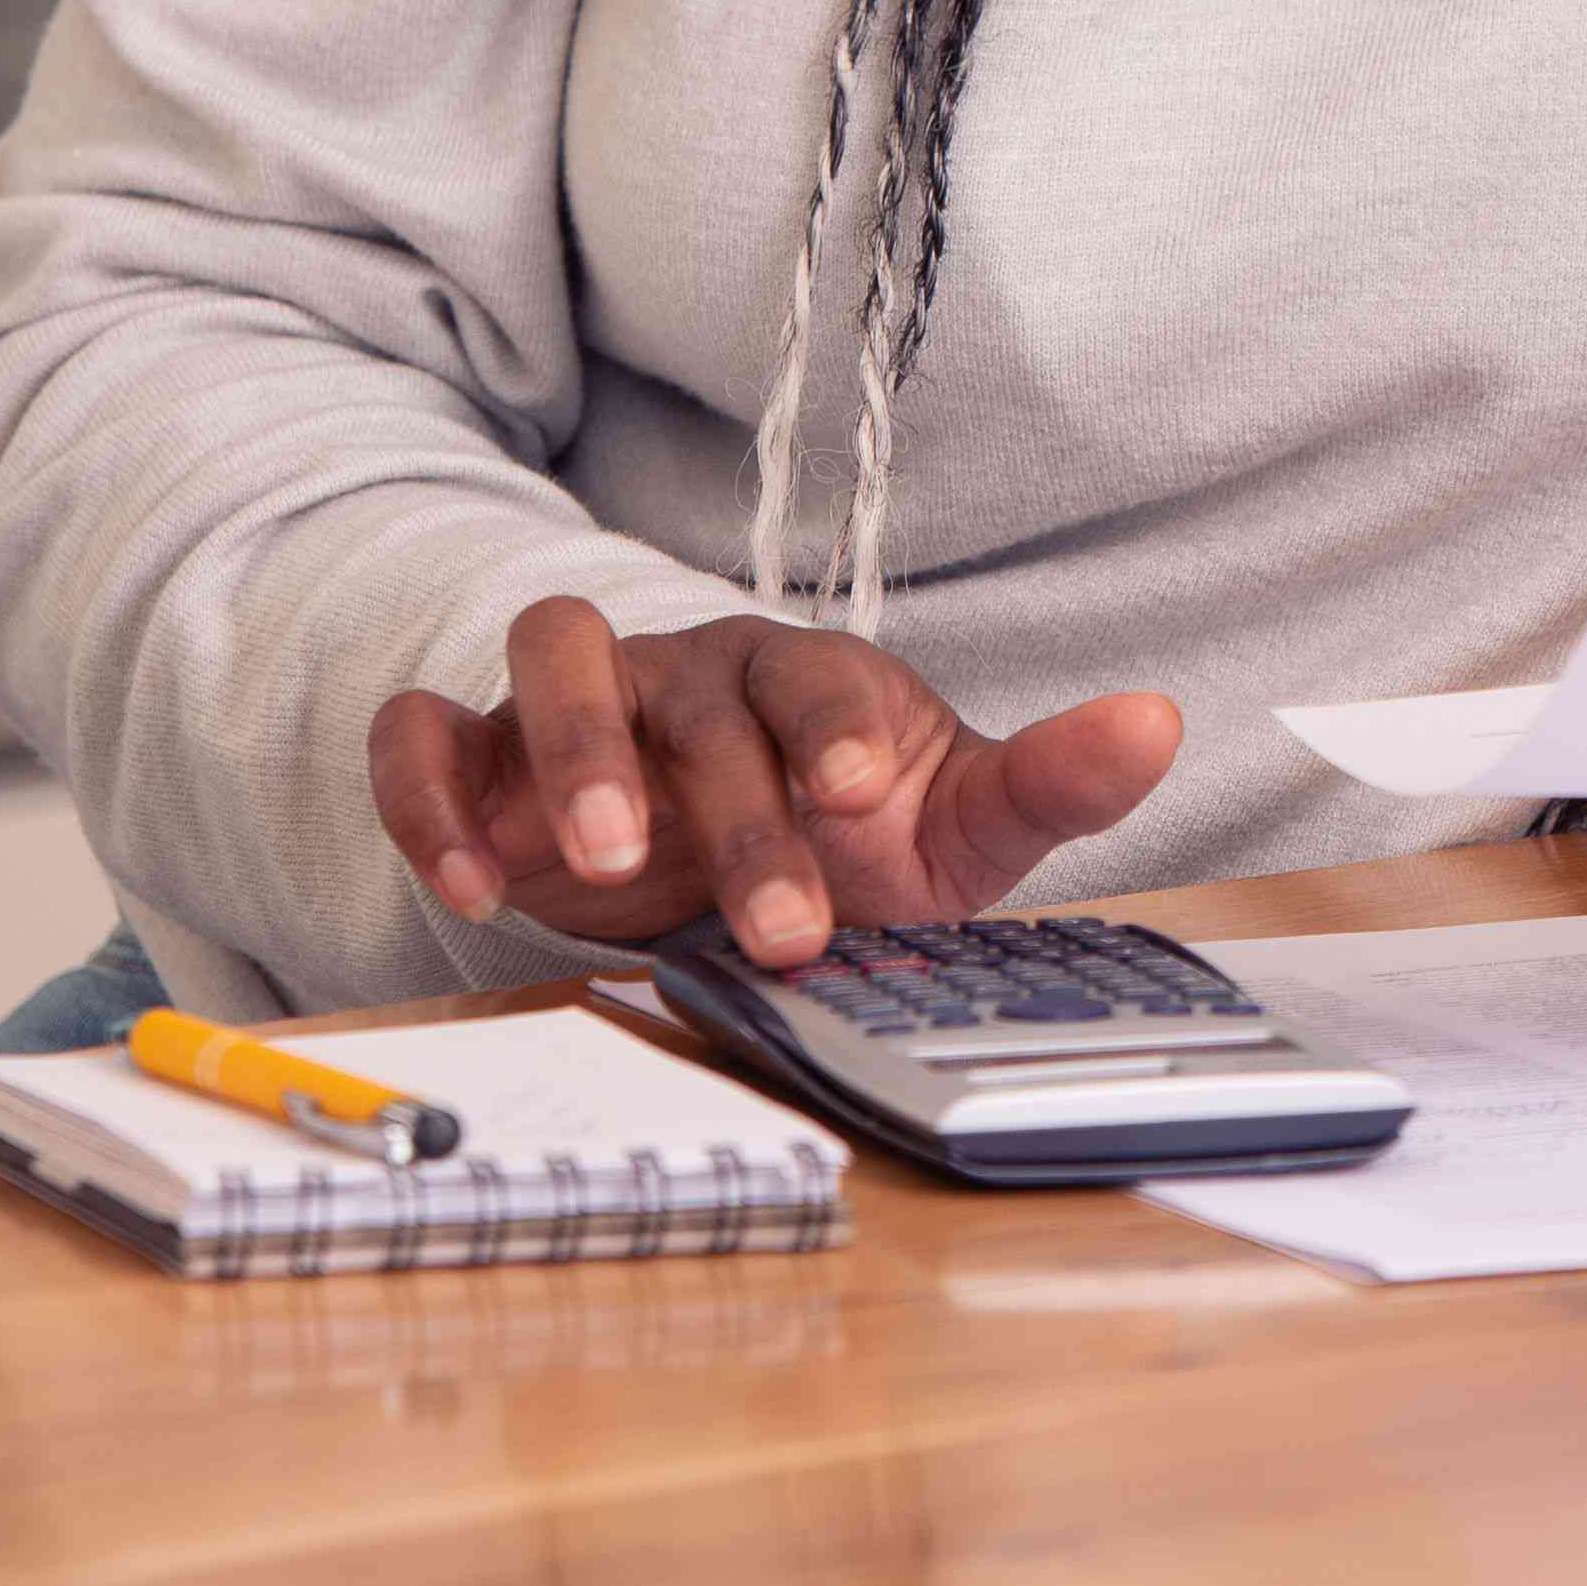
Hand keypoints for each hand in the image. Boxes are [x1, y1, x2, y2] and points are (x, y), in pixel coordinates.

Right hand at [365, 595, 1182, 964]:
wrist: (720, 872)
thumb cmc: (848, 837)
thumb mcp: (956, 831)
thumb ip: (1050, 782)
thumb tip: (1163, 721)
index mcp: (806, 679)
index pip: (818, 671)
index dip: (834, 728)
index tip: (861, 805)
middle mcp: (691, 672)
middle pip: (696, 694)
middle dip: (736, 812)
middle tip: (780, 930)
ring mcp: (582, 704)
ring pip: (553, 655)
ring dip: (571, 751)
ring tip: (600, 864)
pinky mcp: (481, 756)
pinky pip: (423, 732)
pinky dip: (428, 794)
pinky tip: (468, 883)